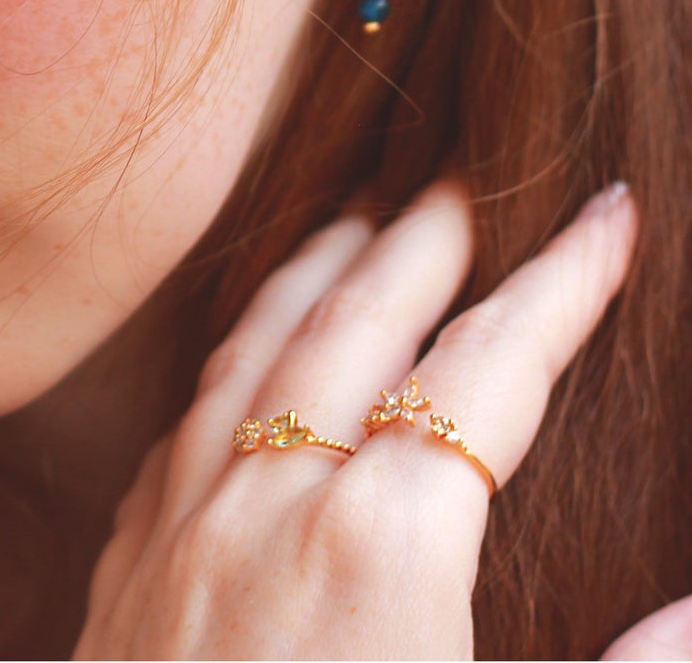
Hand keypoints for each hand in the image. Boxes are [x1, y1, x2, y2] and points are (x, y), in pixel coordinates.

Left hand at [73, 178, 641, 659]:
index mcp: (384, 546)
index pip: (491, 370)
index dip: (560, 289)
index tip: (606, 217)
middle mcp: (273, 501)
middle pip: (361, 322)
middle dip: (427, 239)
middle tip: (472, 178)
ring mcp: (187, 519)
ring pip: (259, 346)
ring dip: (317, 268)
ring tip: (361, 215)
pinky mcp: (130, 559)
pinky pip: (191, 410)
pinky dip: (235, 347)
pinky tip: (249, 339)